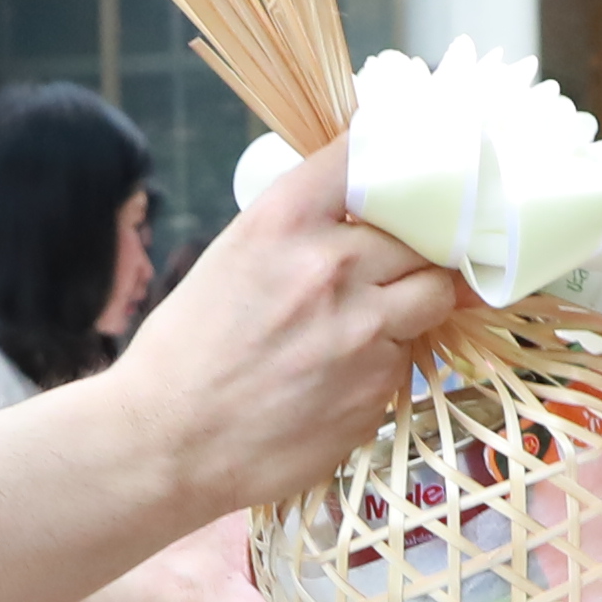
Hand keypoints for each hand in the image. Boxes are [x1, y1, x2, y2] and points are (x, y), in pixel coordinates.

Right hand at [103, 139, 458, 521]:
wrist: (167, 445)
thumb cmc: (185, 353)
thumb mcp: (231, 260)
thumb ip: (300, 235)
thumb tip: (364, 223)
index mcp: (283, 221)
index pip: (365, 156)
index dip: (393, 159)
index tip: (403, 170)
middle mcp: (330, 266)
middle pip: (423, 236)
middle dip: (414, 251)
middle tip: (394, 267)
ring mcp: (362, 331)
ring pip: (434, 298)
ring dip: (413, 305)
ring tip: (365, 327)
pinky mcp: (376, 390)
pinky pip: (407, 360)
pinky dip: (384, 365)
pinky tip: (336, 380)